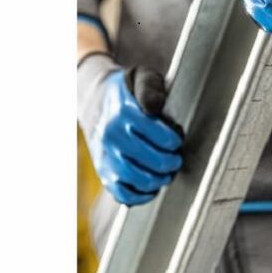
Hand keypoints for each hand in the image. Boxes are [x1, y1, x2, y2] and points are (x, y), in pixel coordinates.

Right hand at [77, 55, 182, 205]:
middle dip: (170, 162)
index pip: (157, 134)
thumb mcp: (140, 76)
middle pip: (150, 160)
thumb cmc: (126, 90)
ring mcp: (105, 155)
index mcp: (123, 111)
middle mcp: (111, 135)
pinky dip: (140, 196)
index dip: (173, 140)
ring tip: (167, 173)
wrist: (94, 100)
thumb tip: (155, 107)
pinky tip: (151, 187)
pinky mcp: (103, 171)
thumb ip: (151, 88)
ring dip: (158, 180)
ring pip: (136, 179)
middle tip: (176, 159)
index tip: (177, 139)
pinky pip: (121, 193)